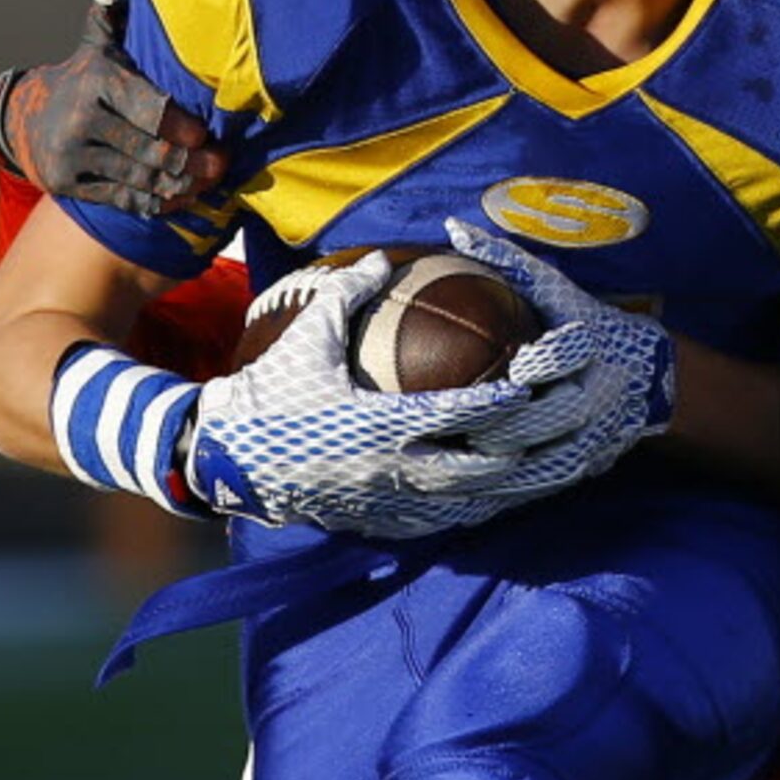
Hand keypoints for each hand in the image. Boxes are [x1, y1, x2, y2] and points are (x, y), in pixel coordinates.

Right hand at [0, 0, 223, 215]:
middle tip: (222, 162)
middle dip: (193, 162)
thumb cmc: (86, 74)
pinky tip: (182, 197)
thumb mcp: (99, 37)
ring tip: (209, 179)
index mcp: (96, 82)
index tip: (208, 132)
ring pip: (141, 180)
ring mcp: (72, 157)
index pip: (151, 110)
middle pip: (152, 151)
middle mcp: (79, 122)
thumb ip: (116, 3)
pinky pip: (124, 200)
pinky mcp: (69, 185)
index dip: (185, 127)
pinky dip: (158, 202)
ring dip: (183, 185)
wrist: (26, 117)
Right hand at [185, 252, 547, 538]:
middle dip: (522, 455)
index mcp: (377, 421)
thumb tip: (384, 256)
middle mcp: (387, 467)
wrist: (221, 458)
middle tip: (558, 433)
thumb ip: (349, 293)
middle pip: (475, 469)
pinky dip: (468, 512)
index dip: (500, 401)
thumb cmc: (266, 392)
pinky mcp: (370, 521)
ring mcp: (381, 501)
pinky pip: (432, 523)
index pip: (455, 412)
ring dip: (506, 491)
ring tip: (546, 473)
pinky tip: (494, 500)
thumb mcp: (307, 336)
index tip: (533, 384)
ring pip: (461, 504)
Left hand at [440, 220, 676, 491]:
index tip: (511, 363)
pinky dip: (496, 492)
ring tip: (444, 461)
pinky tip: (454, 494)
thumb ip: (507, 261)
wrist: (648, 378)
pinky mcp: (577, 472)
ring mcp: (588, 443)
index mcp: (591, 350)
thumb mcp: (555, 290)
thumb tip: (452, 228)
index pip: (563, 355)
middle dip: (498, 421)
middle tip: (448, 420)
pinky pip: (534, 488)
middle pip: (545, 416)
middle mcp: (594, 399)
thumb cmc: (586, 324)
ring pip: (536, 463)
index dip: (538, 362)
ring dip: (490, 466)